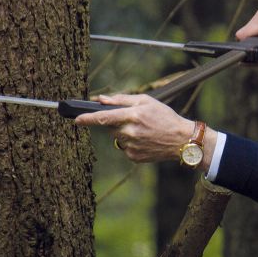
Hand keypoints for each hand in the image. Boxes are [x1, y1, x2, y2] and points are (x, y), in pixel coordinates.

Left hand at [74, 94, 194, 163]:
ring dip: (124, 133)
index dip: (87, 119)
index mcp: (132, 115)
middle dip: (116, 123)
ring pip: (117, 138)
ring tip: (143, 131)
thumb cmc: (164, 117)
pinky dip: (131, 143)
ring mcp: (131, 146)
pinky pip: (124, 148)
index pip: (103, 117)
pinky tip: (145, 140)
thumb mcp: (146, 101)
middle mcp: (130, 132)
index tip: (76, 119)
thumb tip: (101, 99)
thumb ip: (121, 99)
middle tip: (133, 120)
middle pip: (110, 127)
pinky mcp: (134, 157)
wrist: (181, 140)